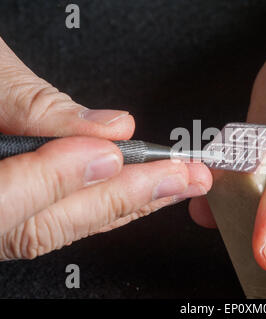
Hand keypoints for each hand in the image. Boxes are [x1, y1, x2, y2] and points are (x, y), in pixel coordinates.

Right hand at [0, 37, 211, 259]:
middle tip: (180, 178)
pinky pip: (61, 215)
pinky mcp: (16, 205)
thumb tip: (106, 128)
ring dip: (127, 205)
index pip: (4, 202)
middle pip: (45, 224)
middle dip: (123, 199)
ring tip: (177, 185)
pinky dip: (105, 200)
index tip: (112, 152)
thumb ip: (32, 106)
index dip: (61, 178)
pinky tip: (141, 189)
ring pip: (59, 225)